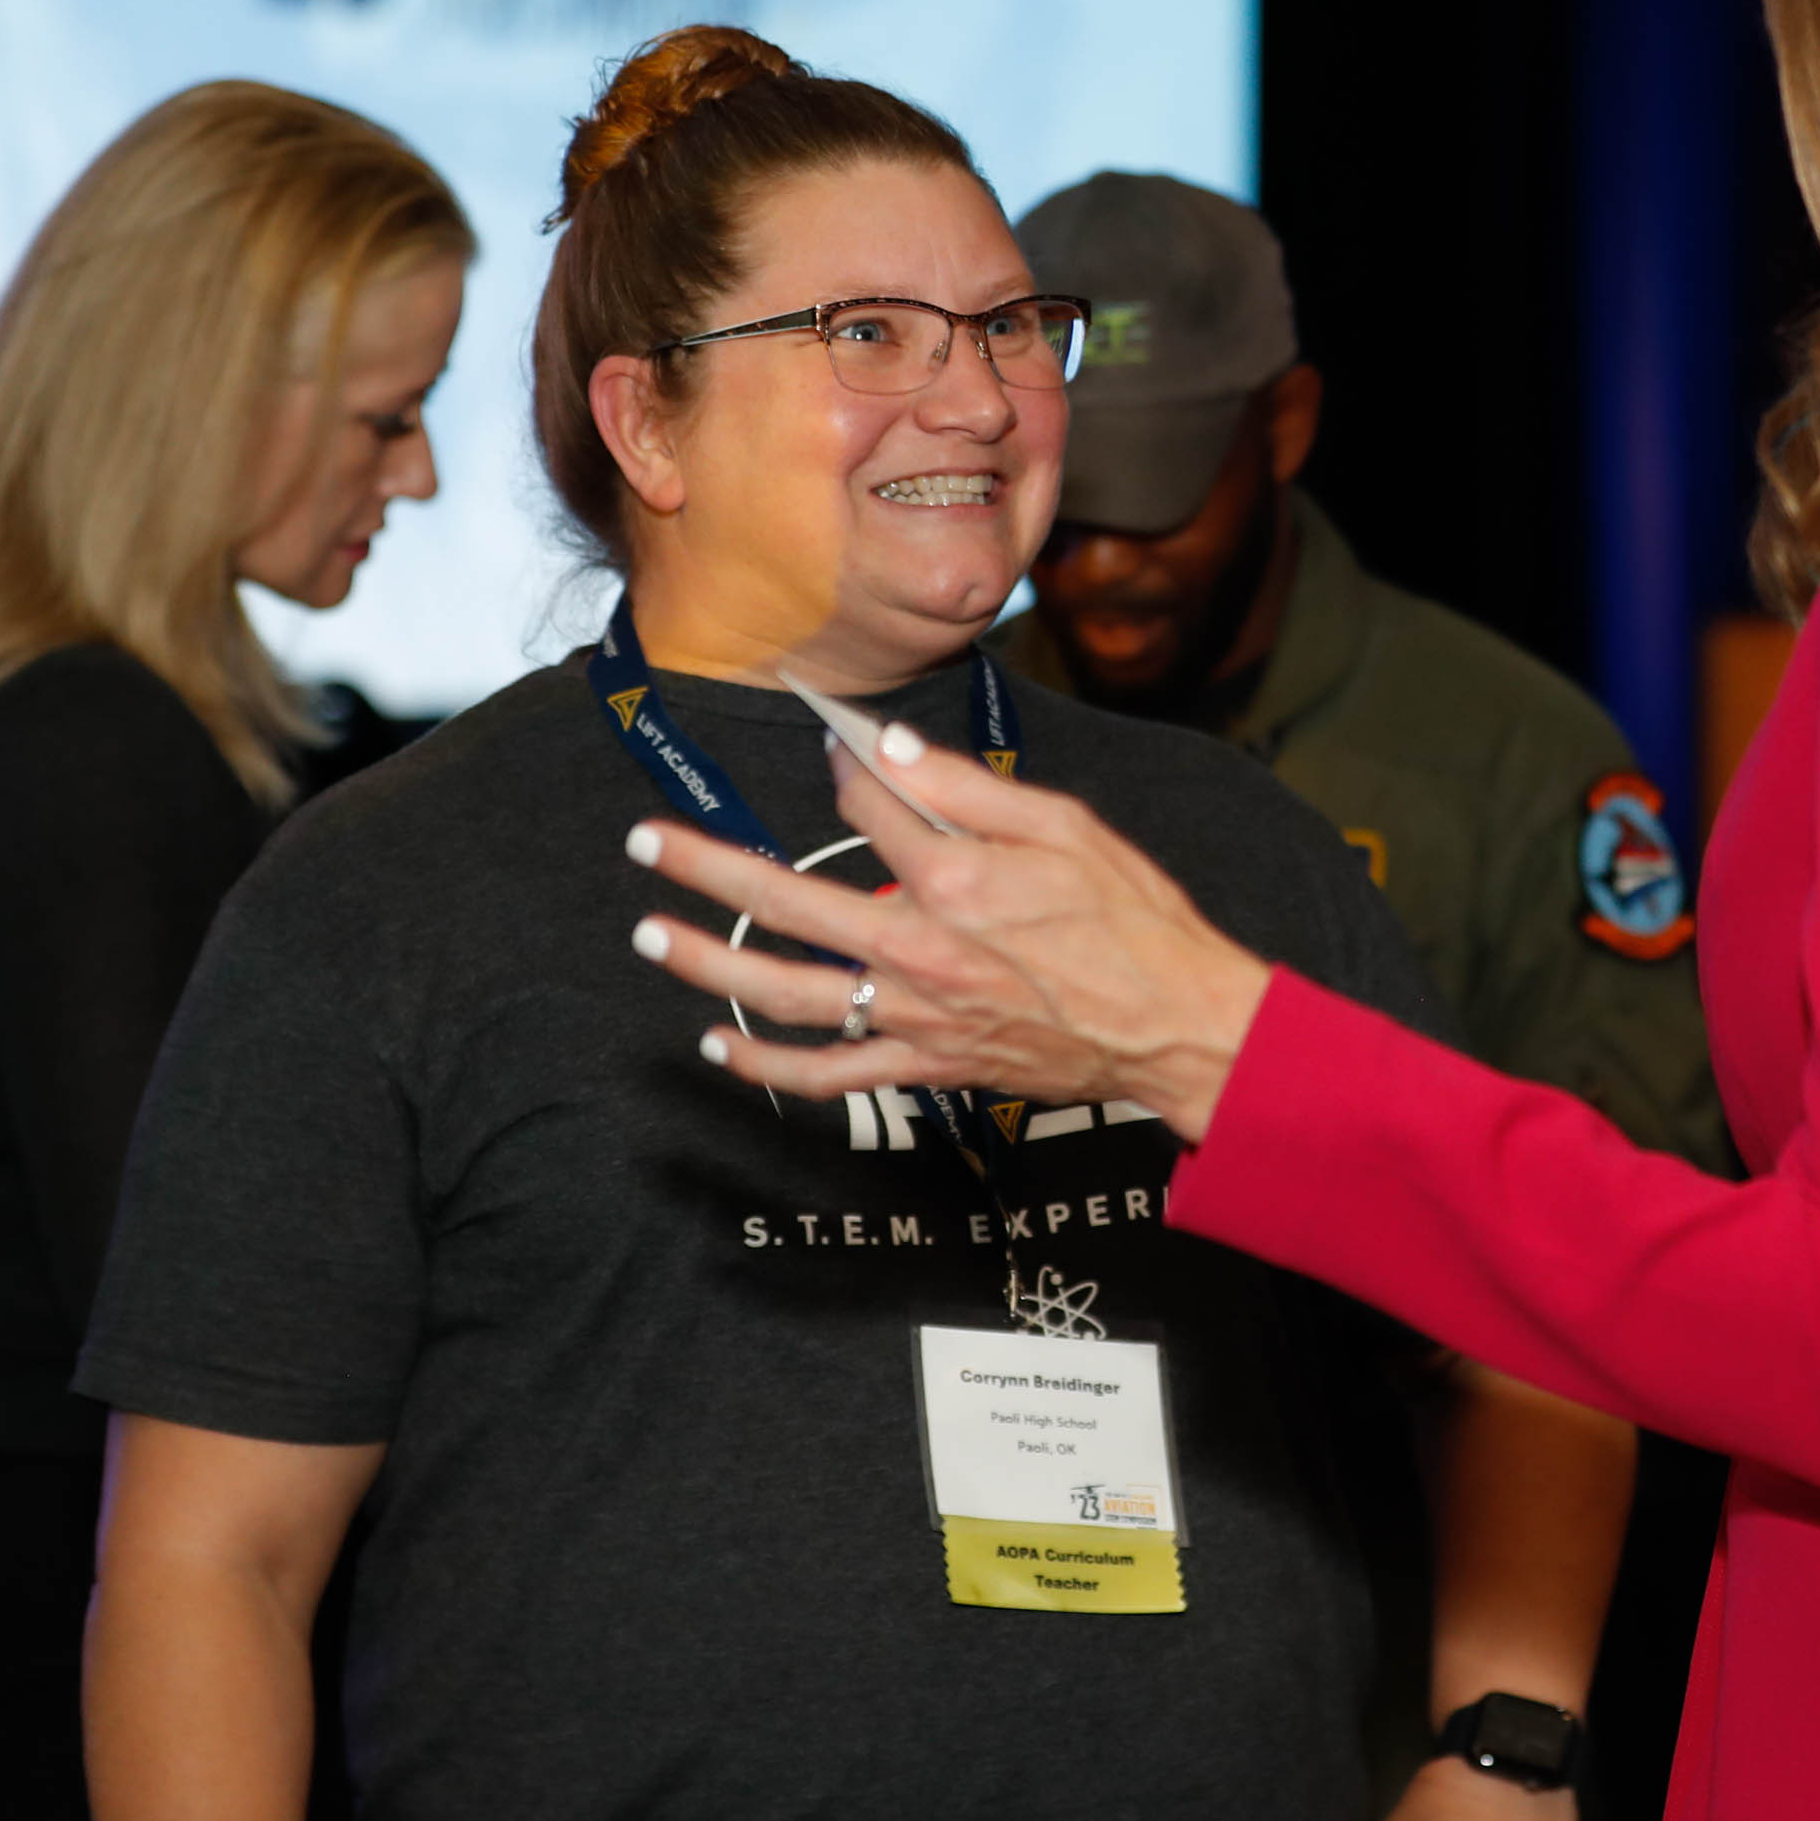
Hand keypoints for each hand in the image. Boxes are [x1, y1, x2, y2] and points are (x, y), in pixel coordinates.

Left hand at [624, 717, 1274, 1138]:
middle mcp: (922, 948)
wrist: (1174, 1026)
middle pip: (787, 899)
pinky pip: (828, 1074)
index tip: (836, 749)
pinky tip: (721, 1041)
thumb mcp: (1067, 826)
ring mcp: (917, 1015)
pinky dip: (767, 1063)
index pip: (869, 808)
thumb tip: (883, 745)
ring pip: (786, 993)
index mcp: (959, 877)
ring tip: (651, 934)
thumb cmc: (1134, 921)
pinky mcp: (925, 1066)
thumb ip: (966, 786)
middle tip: (645, 840)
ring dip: (707, 962)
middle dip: (704, 866)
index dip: (845, 770)